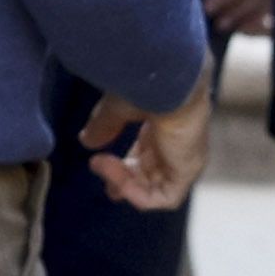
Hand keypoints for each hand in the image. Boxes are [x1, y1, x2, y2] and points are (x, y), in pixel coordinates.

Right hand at [80, 57, 212, 211]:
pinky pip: (164, 198)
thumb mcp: (117, 106)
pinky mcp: (188, 170)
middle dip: (122, 179)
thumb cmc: (148, 82)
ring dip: (123, 183)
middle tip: (99, 167)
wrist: (169, 77)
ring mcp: (185, 157)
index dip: (123, 163)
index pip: (146, 153)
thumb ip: (103, 125)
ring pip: (154, 187)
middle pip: (149, 174)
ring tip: (102, 166)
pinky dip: (139, 196)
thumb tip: (86, 140)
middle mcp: (177, 141)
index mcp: (166, 121)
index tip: (99, 159)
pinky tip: (120, 183)